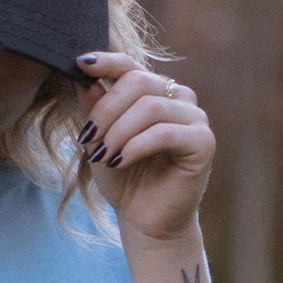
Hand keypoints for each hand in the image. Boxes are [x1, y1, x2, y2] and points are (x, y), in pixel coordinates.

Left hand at [75, 52, 214, 243]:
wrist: (145, 220)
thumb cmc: (124, 179)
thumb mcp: (100, 140)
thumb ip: (95, 109)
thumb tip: (85, 79)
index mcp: (155, 92)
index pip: (131, 66)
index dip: (105, 62)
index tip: (79, 65)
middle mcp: (179, 98)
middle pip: (138, 82)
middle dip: (106, 111)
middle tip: (88, 139)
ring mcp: (195, 118)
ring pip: (149, 107)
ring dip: (118, 132)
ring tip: (104, 156)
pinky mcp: (203, 142)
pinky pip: (164, 133)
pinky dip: (136, 146)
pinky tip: (121, 161)